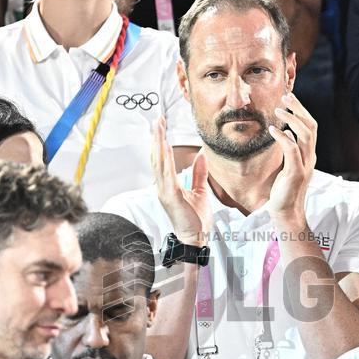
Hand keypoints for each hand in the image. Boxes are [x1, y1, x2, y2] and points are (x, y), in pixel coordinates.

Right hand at [152, 118, 210, 245]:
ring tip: (159, 128)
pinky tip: (165, 148)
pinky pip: (167, 176)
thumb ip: (198, 173)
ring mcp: (164, 192)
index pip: (162, 160)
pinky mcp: (171, 198)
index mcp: (168, 186)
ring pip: (159, 164)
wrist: (196, 239)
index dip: (160, 143)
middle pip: (157, 158)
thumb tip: (201, 155)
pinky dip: (165, 161)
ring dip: (159, 144)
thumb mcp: (200, 191)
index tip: (161, 126)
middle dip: (157, 138)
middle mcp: (162, 187)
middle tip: (157, 120)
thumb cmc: (196, 219)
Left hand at [267, 92, 316, 227]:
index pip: (310, 127)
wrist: (286, 212)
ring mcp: (305, 165)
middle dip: (299, 109)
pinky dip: (283, 137)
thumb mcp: (287, 166)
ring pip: (305, 135)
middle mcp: (310, 158)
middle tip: (286, 96)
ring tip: (278, 110)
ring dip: (291, 119)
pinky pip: (292, 150)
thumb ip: (289, 150)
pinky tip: (273, 130)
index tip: (289, 100)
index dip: (301, 111)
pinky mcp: (296, 173)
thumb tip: (285, 133)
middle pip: (311, 126)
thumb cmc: (283, 190)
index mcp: (309, 155)